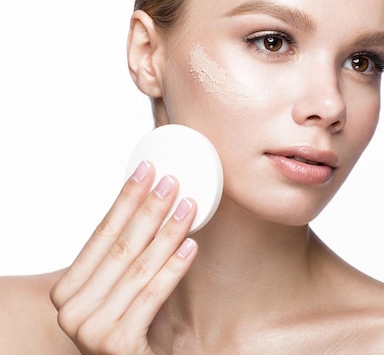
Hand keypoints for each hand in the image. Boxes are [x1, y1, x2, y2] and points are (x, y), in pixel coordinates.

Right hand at [50, 161, 197, 354]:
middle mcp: (71, 310)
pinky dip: (173, 269)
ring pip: (138, 268)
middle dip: (149, 210)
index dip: (126, 199)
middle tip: (172, 181)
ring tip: (188, 207)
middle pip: (120, 246)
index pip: (101, 233)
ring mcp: (91, 329)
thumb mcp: (123, 288)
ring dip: (167, 233)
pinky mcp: (116, 345)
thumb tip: (154, 203)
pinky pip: (152, 296)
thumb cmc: (134, 328)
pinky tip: (191, 246)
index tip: (146, 171)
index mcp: (68, 290)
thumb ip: (128, 256)